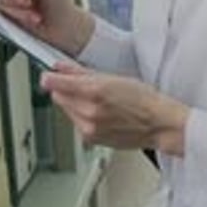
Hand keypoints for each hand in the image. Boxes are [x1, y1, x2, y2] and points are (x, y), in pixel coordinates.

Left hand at [41, 62, 188, 156]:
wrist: (158, 124)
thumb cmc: (143, 99)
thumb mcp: (113, 77)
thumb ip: (81, 72)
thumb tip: (60, 67)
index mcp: (94, 92)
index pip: (55, 84)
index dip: (50, 77)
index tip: (48, 75)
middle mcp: (88, 112)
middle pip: (58, 97)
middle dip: (66, 90)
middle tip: (83, 86)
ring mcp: (88, 128)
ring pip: (67, 111)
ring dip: (74, 104)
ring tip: (97, 101)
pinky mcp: (90, 139)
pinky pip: (76, 123)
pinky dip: (82, 117)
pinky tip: (100, 113)